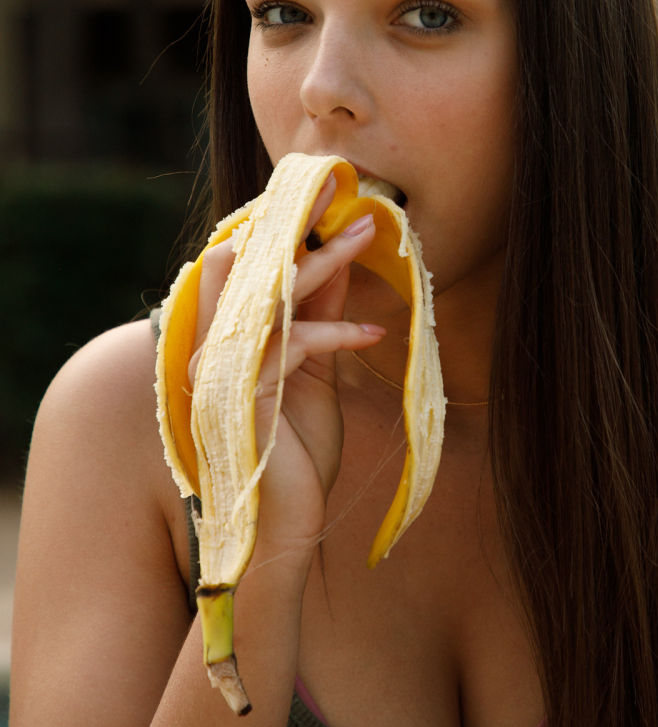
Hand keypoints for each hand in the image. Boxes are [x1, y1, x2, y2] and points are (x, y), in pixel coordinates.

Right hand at [189, 176, 383, 558]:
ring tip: (369, 234)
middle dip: (298, 224)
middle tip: (343, 191)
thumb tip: (335, 263)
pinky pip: (293, 344)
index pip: (249, 268)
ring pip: (271, 295)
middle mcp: (214, 351)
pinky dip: (337, 332)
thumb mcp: (316, 375)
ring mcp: (223, 374)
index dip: (284, 228)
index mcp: (228, 343)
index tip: (324, 196)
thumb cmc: (296, 457)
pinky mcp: (244, 397)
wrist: (284, 535)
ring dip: (325, 262)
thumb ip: (318, 320)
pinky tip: (373, 334)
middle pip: (251, 266)